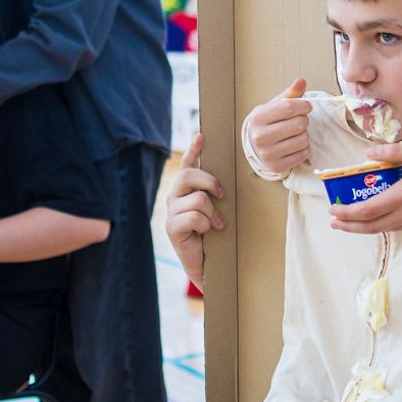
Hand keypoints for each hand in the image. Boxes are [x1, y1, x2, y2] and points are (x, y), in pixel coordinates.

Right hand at [166, 133, 224, 290]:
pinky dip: (205, 225)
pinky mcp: (172, 228)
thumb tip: (230, 176)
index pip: (188, 163)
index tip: (202, 135)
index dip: (193, 149)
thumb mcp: (219, 210)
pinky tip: (206, 233)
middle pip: (188, 175)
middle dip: (209, 181)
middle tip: (223, 195)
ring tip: (216, 225)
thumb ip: (217, 193)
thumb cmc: (217, 237)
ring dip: (212, 213)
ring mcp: (171, 212)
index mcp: (186, 189)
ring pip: (197, 199)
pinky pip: (193, 217)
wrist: (210, 265)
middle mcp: (175, 197)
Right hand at [244, 78, 310, 173]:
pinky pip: (303, 154)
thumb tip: (301, 81)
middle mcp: (260, 137)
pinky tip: (295, 145)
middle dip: (304, 120)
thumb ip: (290, 94)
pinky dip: (304, 149)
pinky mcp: (277, 166)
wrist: (256, 145)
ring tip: (296, 133)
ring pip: (303, 140)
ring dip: (305, 135)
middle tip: (300, 121)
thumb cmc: (269, 122)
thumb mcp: (275, 106)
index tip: (307, 107)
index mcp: (258, 118)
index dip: (304, 106)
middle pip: (298, 124)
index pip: (289, 107)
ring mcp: (267, 154)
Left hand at [328, 142, 401, 234]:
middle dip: (348, 225)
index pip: (368, 210)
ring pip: (382, 229)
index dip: (348, 212)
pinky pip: (398, 227)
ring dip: (362, 227)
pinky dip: (383, 223)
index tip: (334, 209)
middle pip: (370, 226)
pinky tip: (378, 217)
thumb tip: (369, 154)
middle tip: (334, 221)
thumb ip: (395, 152)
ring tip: (349, 222)